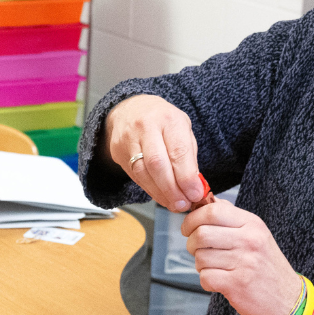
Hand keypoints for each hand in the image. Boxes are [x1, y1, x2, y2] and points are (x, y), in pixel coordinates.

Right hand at [104, 94, 209, 212]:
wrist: (130, 110)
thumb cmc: (162, 121)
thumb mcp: (182, 129)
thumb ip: (189, 156)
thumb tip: (194, 186)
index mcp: (168, 119)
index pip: (178, 151)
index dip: (187, 177)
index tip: (195, 194)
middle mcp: (146, 127)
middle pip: (157, 164)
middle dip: (172, 189)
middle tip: (183, 204)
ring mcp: (129, 139)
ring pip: (143, 173)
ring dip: (160, 193)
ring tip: (174, 204)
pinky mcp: (118, 152)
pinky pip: (134, 176)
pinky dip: (150, 190)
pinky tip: (161, 197)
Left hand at [181, 201, 304, 314]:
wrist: (286, 297)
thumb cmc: (266, 264)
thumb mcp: (256, 233)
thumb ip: (230, 217)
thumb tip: (204, 203)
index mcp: (252, 224)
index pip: (213, 211)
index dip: (192, 219)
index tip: (188, 227)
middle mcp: (249, 240)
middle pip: (202, 234)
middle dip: (191, 243)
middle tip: (197, 249)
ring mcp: (244, 263)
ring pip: (200, 257)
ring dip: (200, 264)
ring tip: (215, 266)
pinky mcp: (237, 284)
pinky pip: (205, 277)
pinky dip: (206, 280)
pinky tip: (219, 280)